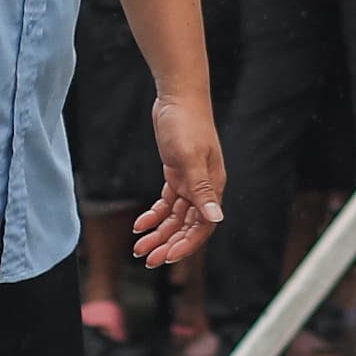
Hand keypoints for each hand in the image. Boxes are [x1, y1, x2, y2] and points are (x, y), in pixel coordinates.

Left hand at [132, 93, 225, 266]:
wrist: (178, 96)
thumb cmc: (186, 122)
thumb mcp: (189, 157)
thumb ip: (201, 189)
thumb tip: (217, 217)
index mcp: (212, 186)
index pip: (203, 226)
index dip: (186, 245)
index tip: (165, 258)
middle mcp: (204, 187)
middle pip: (188, 226)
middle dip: (169, 245)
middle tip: (147, 259)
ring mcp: (190, 181)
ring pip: (176, 217)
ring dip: (159, 234)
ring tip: (139, 247)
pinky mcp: (177, 173)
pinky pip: (167, 203)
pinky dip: (154, 215)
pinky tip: (140, 224)